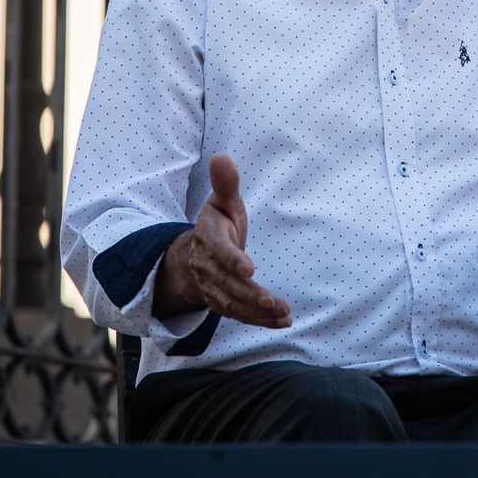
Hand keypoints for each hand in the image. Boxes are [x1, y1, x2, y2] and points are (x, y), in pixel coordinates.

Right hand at [153, 153, 290, 328]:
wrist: (195, 255)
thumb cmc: (218, 224)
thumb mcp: (222, 202)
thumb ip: (225, 184)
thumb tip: (221, 156)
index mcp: (207, 238)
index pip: (218, 251)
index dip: (231, 259)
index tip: (249, 268)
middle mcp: (207, 266)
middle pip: (227, 283)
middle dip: (249, 294)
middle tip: (271, 301)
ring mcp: (213, 288)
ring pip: (233, 303)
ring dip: (257, 312)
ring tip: (282, 313)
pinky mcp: (222, 302)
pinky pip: (239, 314)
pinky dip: (259, 320)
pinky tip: (282, 321)